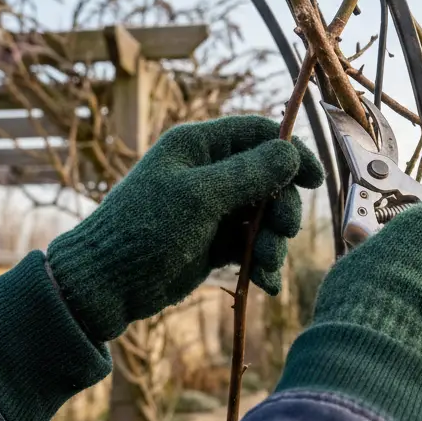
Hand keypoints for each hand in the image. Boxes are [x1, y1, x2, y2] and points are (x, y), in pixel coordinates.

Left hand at [47, 115, 323, 342]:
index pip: (259, 135)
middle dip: (282, 208)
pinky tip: (264, 283)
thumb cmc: (144, 230)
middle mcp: (208, 173)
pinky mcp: (213, 243)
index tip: (315, 181)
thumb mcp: (200, 197)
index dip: (292, 153)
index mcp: (198, 146)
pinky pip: (251, 245)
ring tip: (266, 266)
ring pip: (264, 216)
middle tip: (283, 233)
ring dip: (274, 241)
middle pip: (270, 179)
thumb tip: (291, 152)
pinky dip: (261, 262)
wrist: (105, 285)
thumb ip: (249, 174)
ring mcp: (212, 209)